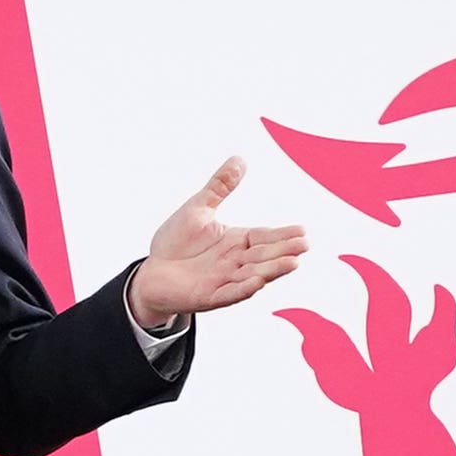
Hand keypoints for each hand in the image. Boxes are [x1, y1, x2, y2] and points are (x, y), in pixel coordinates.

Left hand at [129, 156, 307, 325]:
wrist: (151, 272)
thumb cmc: (176, 242)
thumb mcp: (199, 208)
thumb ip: (220, 187)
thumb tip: (239, 158)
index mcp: (237, 241)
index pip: (265, 236)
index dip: (283, 234)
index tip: (303, 230)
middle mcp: (235, 262)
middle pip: (264, 255)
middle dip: (285, 251)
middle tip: (305, 245)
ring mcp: (224, 280)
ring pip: (253, 274)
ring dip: (272, 270)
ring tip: (292, 263)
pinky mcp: (209, 297)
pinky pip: (230, 293)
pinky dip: (244, 288)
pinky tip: (258, 282)